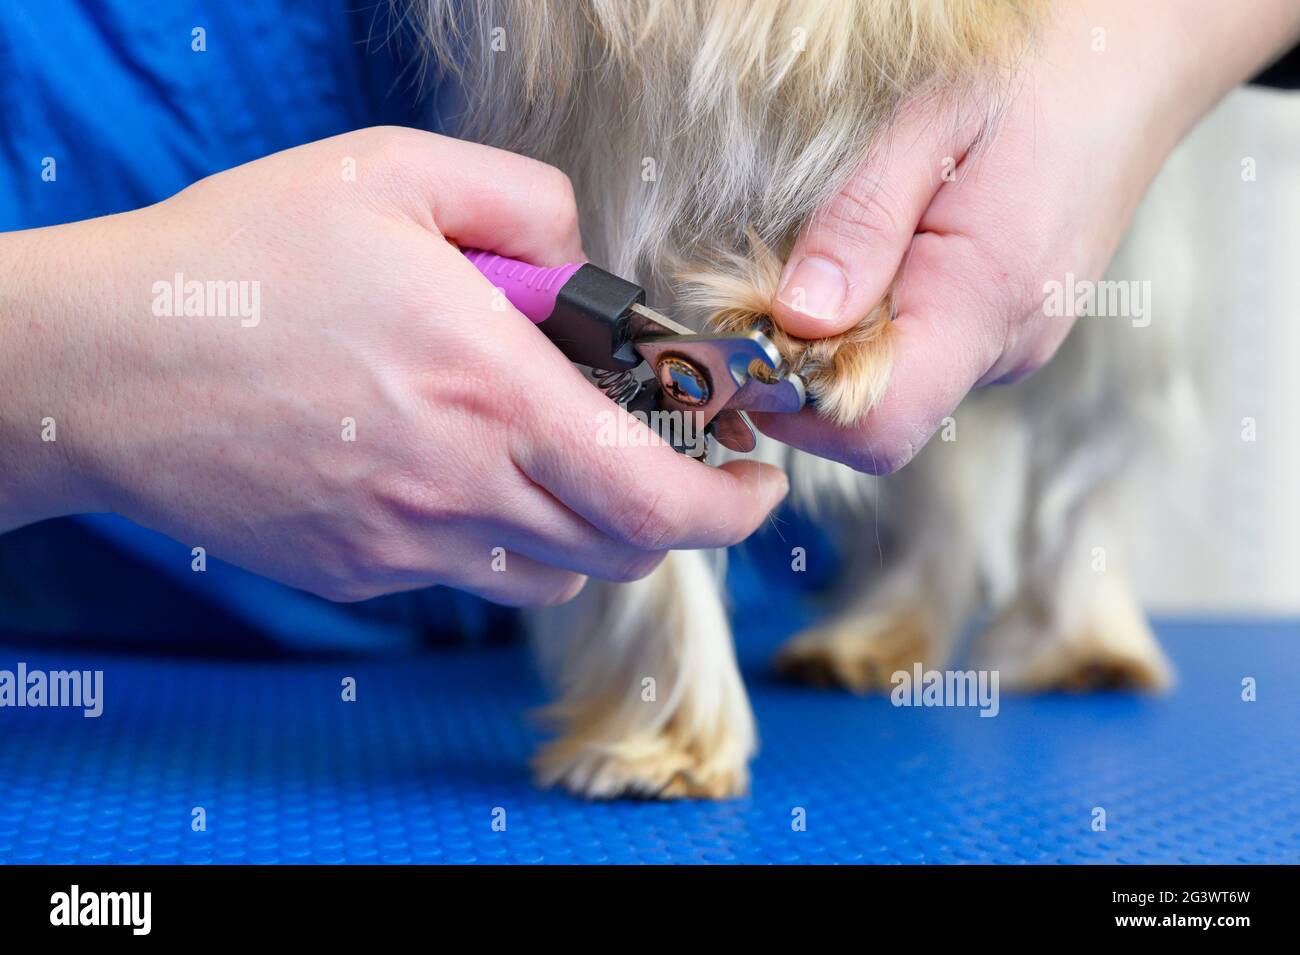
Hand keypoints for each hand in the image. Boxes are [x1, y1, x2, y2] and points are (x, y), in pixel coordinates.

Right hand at [0, 128, 787, 604]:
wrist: (101, 367)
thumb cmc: (244, 260)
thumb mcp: (393, 175)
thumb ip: (526, 202)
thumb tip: (588, 260)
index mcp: (489, 393)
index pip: (655, 500)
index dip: (732, 511)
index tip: (757, 484)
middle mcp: (459, 488)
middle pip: (621, 551)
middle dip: (674, 516)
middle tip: (674, 464)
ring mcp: (406, 545)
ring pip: (553, 574)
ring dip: (592, 530)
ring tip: (569, 462)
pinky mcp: (360, 573)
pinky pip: (470, 575)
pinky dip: (505, 538)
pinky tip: (467, 473)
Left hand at [762, 0, 1299, 472]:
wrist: (1135, 63)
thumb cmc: (1036, 78)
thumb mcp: (926, 125)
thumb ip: (860, 227)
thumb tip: (796, 319)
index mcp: (985, 303)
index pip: (876, 425)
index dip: (795, 403)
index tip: (746, 340)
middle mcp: (1003, 347)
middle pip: (873, 418)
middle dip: (804, 370)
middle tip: (772, 285)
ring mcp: (1009, 345)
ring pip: (893, 389)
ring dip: (838, 344)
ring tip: (838, 255)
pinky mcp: (1005, 331)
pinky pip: (920, 357)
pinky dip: (876, 327)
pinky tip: (879, 260)